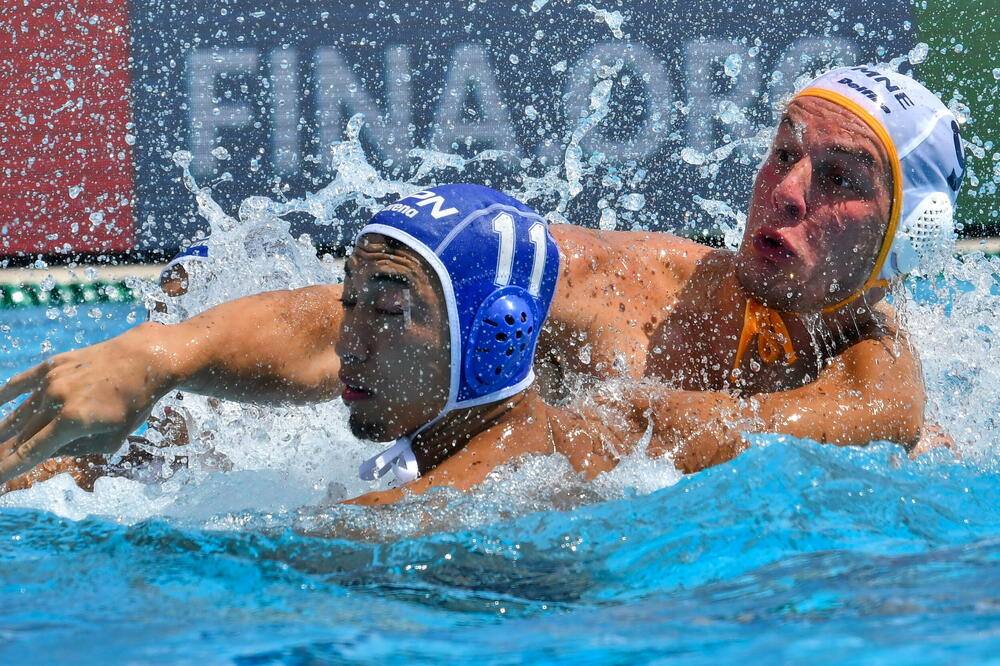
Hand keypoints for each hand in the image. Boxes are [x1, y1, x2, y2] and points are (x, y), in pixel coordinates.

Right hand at [0, 323, 178, 485]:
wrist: (144, 358)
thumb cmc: (134, 403)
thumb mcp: (113, 438)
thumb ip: (77, 449)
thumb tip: (47, 451)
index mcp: (73, 422)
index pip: (29, 453)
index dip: (6, 470)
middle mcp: (57, 400)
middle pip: (22, 436)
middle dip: (7, 454)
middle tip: (1, 464)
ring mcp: (52, 380)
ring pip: (20, 413)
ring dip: (5, 432)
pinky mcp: (52, 365)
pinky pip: (19, 383)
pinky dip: (3, 397)